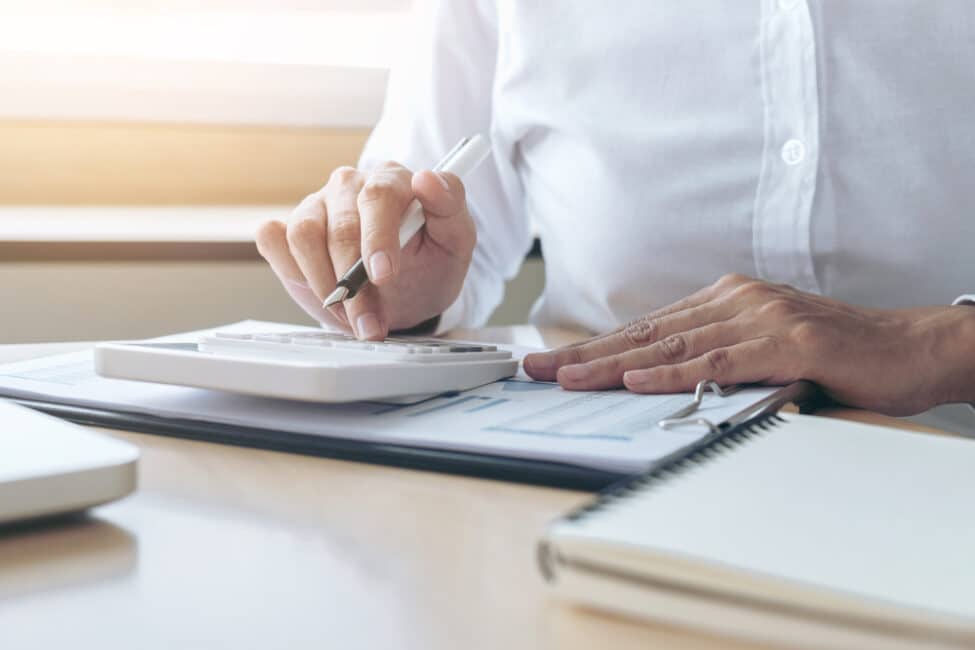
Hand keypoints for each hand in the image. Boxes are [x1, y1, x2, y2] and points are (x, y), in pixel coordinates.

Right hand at [256, 162, 475, 339]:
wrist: (406, 294)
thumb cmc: (430, 264)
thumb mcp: (455, 242)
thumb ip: (450, 207)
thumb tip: (427, 178)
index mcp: (393, 180)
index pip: (379, 195)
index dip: (378, 237)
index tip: (384, 275)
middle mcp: (350, 185)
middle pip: (339, 226)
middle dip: (354, 283)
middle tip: (370, 321)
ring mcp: (317, 204)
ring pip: (302, 235)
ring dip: (324, 285)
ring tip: (350, 317)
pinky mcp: (288, 227)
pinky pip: (274, 240)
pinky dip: (293, 272)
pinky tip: (321, 294)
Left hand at [523, 274, 974, 414]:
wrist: (909, 347)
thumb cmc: (837, 353)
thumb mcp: (765, 350)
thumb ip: (718, 359)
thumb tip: (659, 379)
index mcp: (726, 301)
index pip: (647, 329)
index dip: (595, 347)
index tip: (553, 364)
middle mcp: (736, 301)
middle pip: (645, 333)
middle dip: (585, 353)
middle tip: (536, 369)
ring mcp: (762, 318)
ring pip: (672, 345)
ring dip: (613, 363)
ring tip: (567, 378)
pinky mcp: (789, 343)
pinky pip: (720, 360)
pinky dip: (675, 371)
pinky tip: (637, 378)